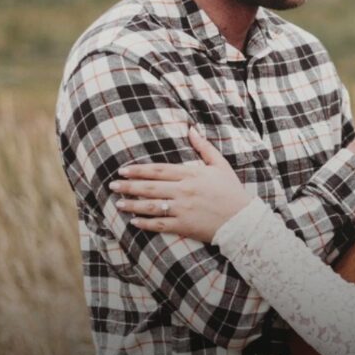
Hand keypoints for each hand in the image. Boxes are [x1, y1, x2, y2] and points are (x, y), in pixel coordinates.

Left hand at [109, 128, 250, 242]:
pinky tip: (134, 222)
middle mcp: (183, 191)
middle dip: (129, 186)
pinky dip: (145, 223)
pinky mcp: (184, 225)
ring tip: (118, 203)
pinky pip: (159, 224)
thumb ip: (204, 147)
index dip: (139, 170)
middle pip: (150, 187)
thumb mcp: (220, 164)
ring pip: (151, 206)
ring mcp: (182, 209)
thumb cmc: (231, 190)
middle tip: (113, 185)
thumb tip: (192, 129)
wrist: (242, 219)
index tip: (123, 169)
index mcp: (191, 174)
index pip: (158, 170)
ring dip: (132, 205)